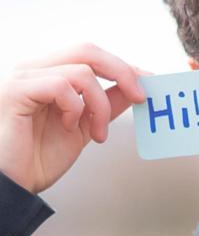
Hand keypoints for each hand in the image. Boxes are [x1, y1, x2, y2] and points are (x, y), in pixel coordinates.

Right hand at [0, 45, 148, 194]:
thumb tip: (136, 86)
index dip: (123, 67)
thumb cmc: (38, 158)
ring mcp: (22, 78)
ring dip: (99, 105)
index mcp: (47, 75)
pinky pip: (60, 85)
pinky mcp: (14, 91)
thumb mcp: (85, 126)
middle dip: (123, 72)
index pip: (90, 55)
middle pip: (87, 51)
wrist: (13, 184)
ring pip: (81, 71)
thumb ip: (106, 104)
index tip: (149, 83)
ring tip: (96, 132)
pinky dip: (75, 108)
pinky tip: (69, 127)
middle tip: (140, 98)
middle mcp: (33, 71)